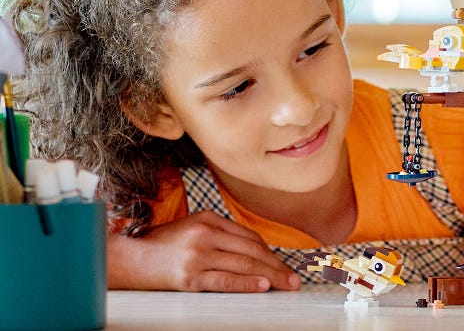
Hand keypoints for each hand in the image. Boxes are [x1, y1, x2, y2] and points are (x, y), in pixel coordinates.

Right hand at [108, 210, 300, 291]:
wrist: (128, 259)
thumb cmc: (160, 246)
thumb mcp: (190, 228)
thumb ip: (218, 234)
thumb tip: (252, 250)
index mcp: (208, 219)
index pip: (248, 236)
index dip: (270, 252)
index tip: (283, 264)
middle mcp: (205, 234)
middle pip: (251, 250)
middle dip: (277, 265)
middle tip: (293, 278)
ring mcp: (198, 255)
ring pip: (243, 264)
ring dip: (270, 276)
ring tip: (286, 285)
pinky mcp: (190, 277)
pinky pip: (225, 280)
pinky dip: (247, 283)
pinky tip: (262, 286)